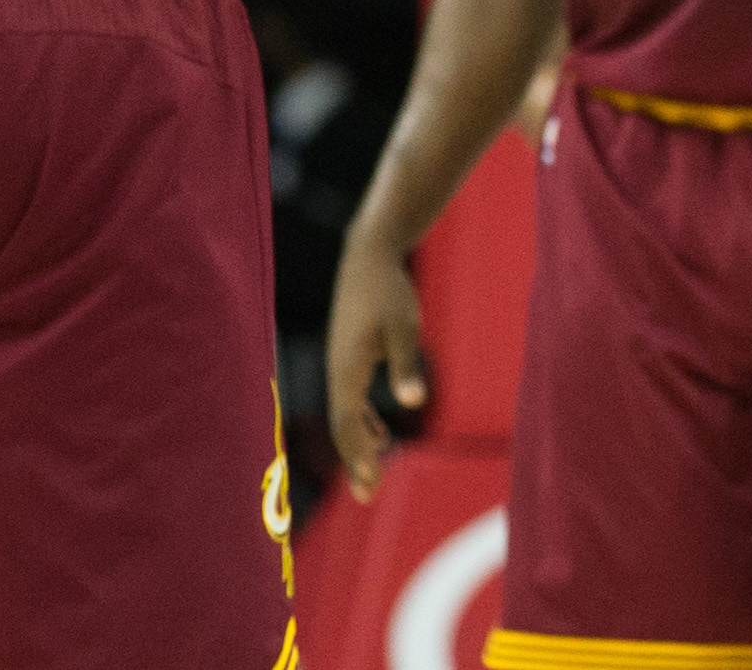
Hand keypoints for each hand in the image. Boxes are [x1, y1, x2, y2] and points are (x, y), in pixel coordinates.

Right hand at [325, 234, 429, 502]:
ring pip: (345, 415)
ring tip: (373, 478)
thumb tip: (414, 400)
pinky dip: (362, 422)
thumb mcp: (404, 328)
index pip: (347, 423)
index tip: (370, 482)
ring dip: (358, 446)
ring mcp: (341, 365)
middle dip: (355, 461)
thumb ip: (406, 364)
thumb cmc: (389, 291)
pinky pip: (351, 400)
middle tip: (369, 496)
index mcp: (346, 369)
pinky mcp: (349, 356)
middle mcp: (338, 372)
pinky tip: (380, 437)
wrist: (370, 257)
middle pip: (342, 426)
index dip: (356, 455)